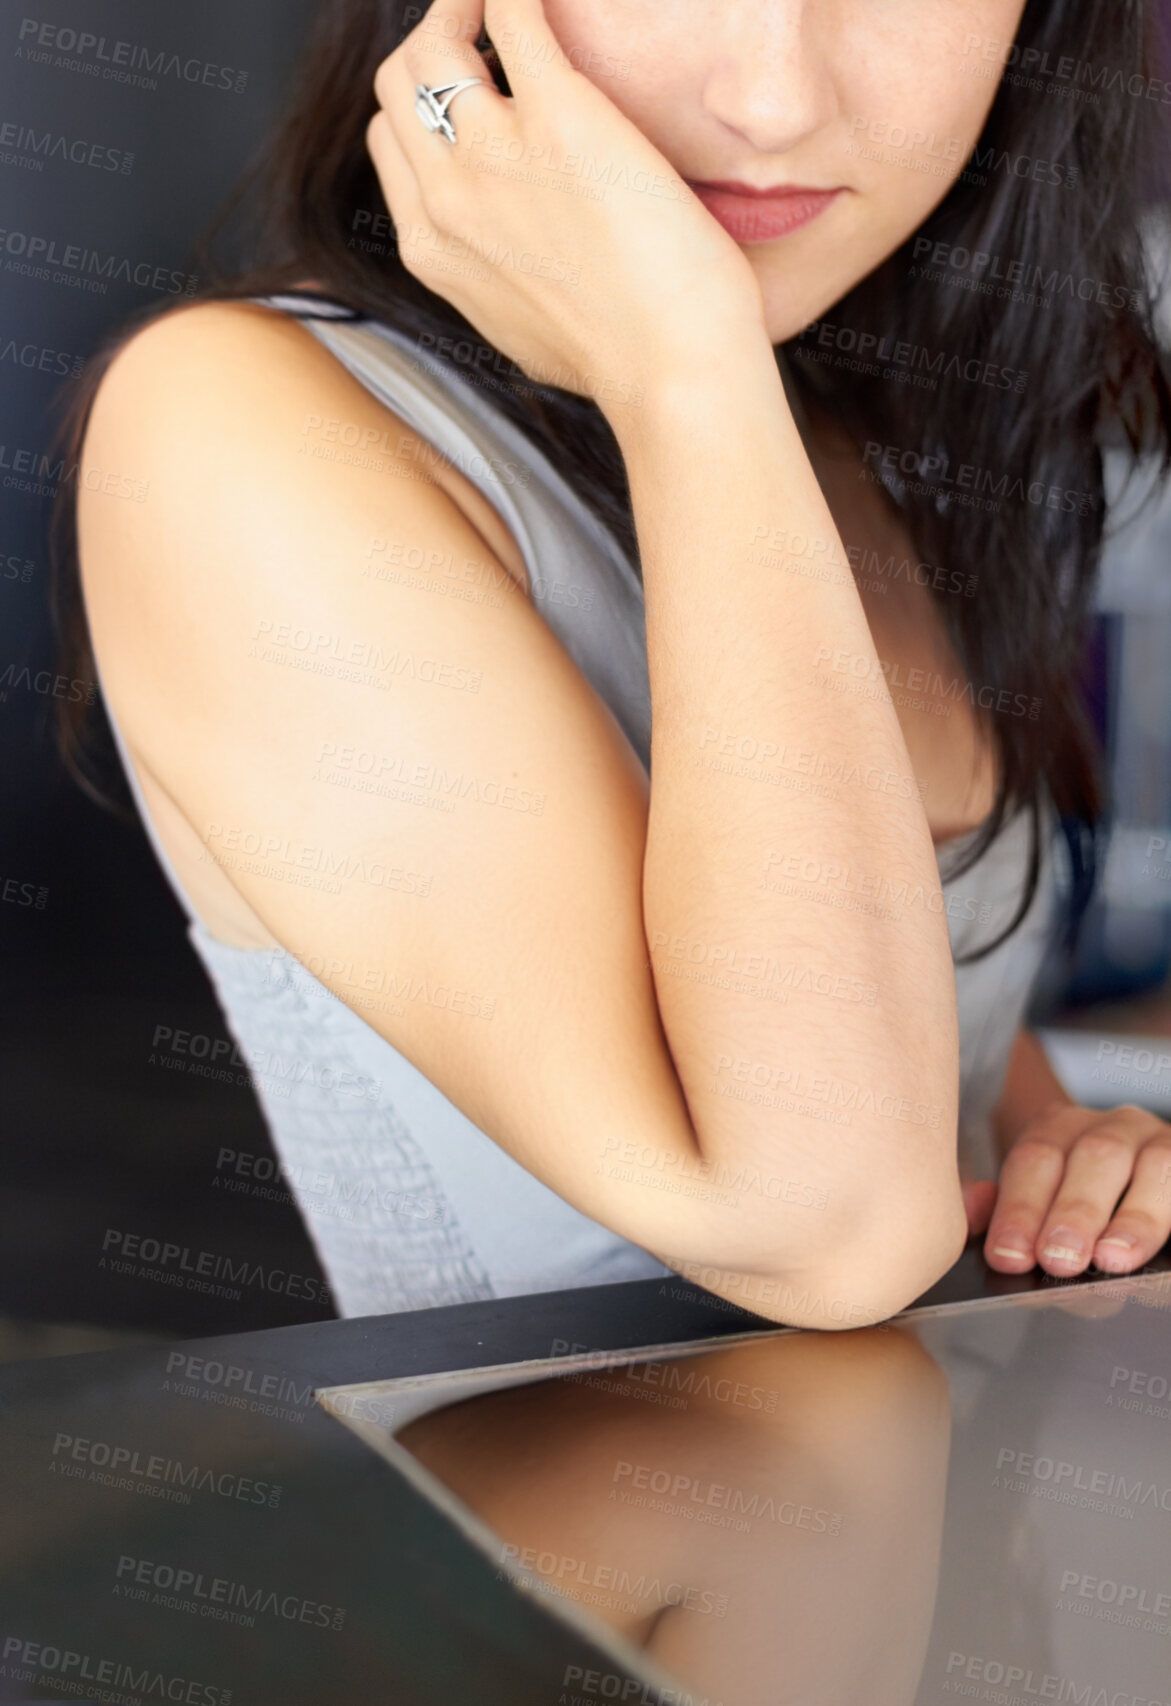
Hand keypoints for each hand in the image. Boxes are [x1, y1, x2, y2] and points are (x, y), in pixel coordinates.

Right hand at [365, 0, 766, 411]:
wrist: (672, 373)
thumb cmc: (624, 364)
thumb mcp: (525, 333)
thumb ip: (496, 282)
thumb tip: (510, 265)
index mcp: (434, 251)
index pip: (390, 142)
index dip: (424, 104)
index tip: (469, 90)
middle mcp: (448, 197)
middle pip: (400, 83)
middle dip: (435, 44)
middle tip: (484, 29)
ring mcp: (495, 153)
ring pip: (437, 40)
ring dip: (465, 4)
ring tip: (504, 2)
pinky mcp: (560, 116)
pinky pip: (513, 11)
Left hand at [976, 1101, 1170, 1277]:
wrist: (1141, 1179)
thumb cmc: (1081, 1196)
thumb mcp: (1041, 1196)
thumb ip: (1004, 1205)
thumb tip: (970, 1212)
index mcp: (1061, 1127)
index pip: (1034, 1159)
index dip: (1020, 1208)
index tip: (1009, 1255)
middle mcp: (1112, 1125)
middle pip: (1092, 1157)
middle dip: (1073, 1213)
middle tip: (1058, 1258)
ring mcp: (1158, 1141)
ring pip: (1151, 1166)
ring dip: (1132, 1219)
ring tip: (1111, 1258)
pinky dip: (1167, 1215)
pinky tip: (1153, 1249)